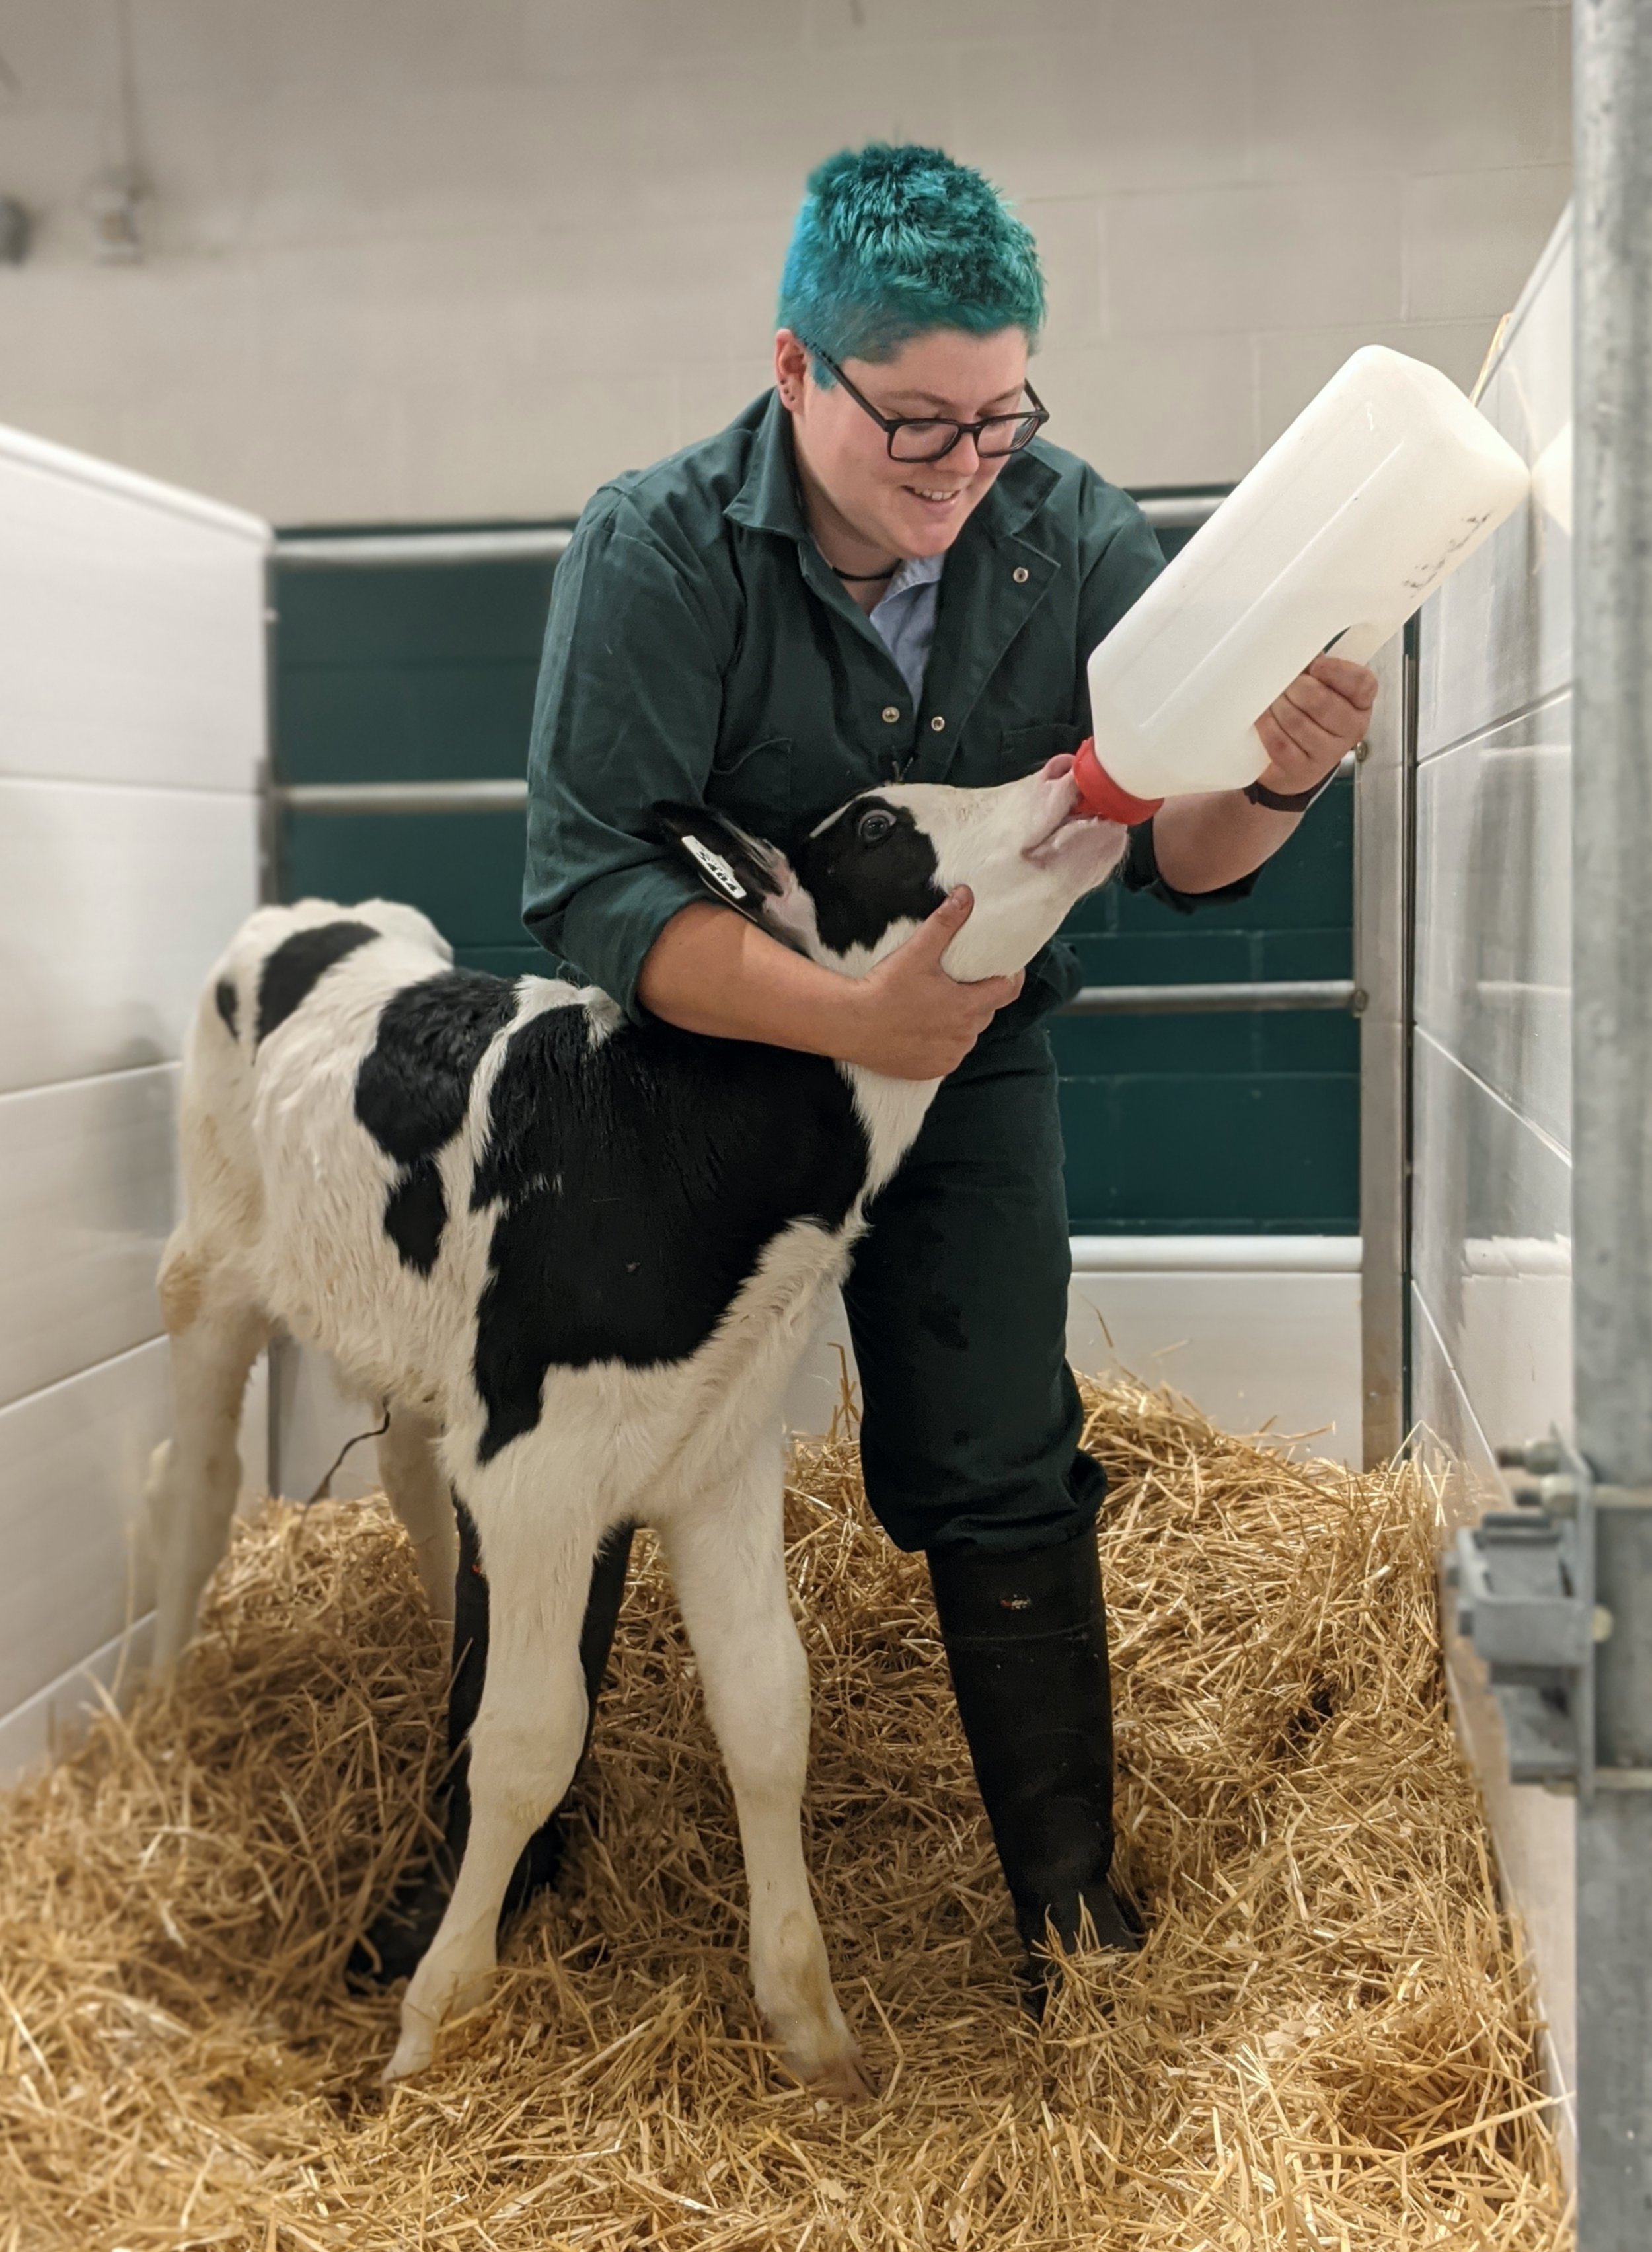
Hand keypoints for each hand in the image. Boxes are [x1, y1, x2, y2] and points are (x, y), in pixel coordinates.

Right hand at [838, 888, 1022, 1078]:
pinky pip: (949, 1055)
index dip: (1010, 976)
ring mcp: (949, 1056)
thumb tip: (966, 894)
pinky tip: (924, 1030)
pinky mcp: (933, 1071)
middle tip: (959, 983)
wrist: (851, 1026)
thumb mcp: (917, 952)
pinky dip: (943, 1043)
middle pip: (986, 1012)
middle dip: (979, 997)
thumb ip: (945, 923)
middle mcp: (965, 1036)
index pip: (1008, 991)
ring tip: (938, 1006)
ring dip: (961, 1022)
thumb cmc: (885, 989)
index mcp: (968, 1006)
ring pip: (967, 1035)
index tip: (1005, 968)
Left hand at [1253, 654, 1376, 796]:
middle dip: (1295, 687)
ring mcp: (1328, 752)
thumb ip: (1317, 668)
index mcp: (1360, 703)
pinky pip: (1280, 741)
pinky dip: (1267, 726)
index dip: (1336, 671)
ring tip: (1272, 701)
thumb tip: (1298, 648)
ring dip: (1277, 706)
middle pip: (1320, 700)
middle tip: (1285, 684)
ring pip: (1296, 720)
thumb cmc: (1308, 718)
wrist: (1293, 765)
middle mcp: (1351, 728)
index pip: (1362, 683)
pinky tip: (1264, 719)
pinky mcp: (1303, 769)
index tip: (1315, 666)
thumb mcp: (1320, 688)